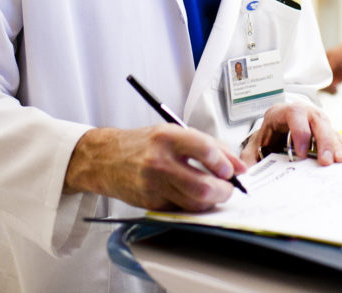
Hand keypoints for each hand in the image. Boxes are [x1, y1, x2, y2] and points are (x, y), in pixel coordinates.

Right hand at [64, 125, 245, 211]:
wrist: (106, 158)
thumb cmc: (142, 143)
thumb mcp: (172, 132)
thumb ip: (206, 144)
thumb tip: (235, 163)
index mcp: (167, 137)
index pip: (205, 150)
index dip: (225, 162)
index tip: (233, 169)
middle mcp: (160, 162)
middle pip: (202, 186)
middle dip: (223, 191)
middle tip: (228, 187)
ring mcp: (154, 186)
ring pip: (194, 203)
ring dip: (212, 201)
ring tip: (214, 192)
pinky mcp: (151, 204)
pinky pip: (181, 209)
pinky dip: (193, 205)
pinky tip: (194, 196)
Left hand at [240, 102, 341, 166]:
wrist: (271, 130)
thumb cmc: (264, 137)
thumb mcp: (254, 146)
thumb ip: (249, 159)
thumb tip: (245, 175)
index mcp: (280, 113)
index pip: (294, 114)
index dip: (299, 131)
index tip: (300, 154)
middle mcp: (301, 112)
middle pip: (315, 119)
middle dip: (323, 140)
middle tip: (327, 162)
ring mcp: (314, 119)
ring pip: (328, 126)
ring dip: (336, 145)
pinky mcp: (323, 130)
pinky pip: (335, 135)